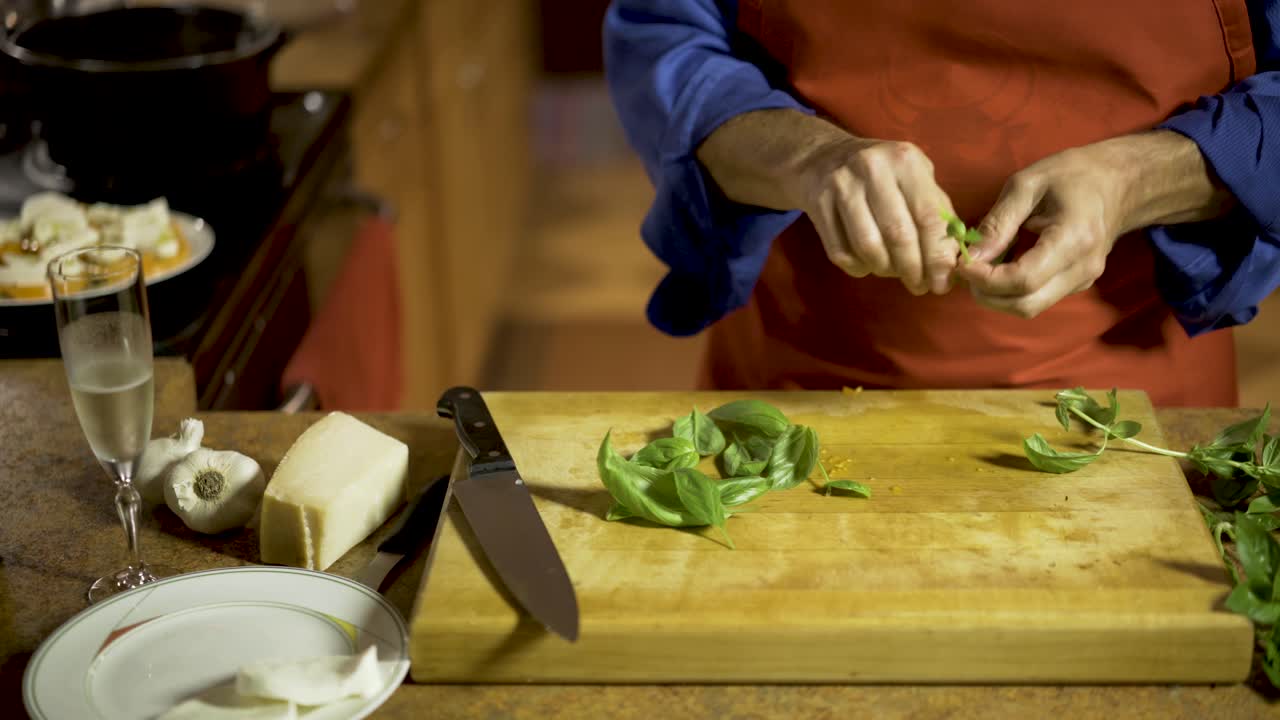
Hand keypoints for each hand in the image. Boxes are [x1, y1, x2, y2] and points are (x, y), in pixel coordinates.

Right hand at [789, 135, 958, 294]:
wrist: (824, 157)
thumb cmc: (882, 173)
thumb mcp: (914, 177)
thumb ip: (937, 212)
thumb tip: (952, 260)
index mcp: (905, 160)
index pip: (928, 216)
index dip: (937, 256)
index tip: (942, 283)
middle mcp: (873, 169)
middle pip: (898, 235)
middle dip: (913, 270)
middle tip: (920, 287)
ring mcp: (841, 186)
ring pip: (868, 247)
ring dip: (885, 270)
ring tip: (894, 273)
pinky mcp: (818, 205)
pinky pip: (840, 253)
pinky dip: (859, 268)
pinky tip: (868, 265)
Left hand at [957, 131, 1234, 318]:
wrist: (1120, 182)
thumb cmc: (1072, 174)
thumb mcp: (1027, 184)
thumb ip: (997, 222)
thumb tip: (970, 257)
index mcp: (1073, 239)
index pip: (1023, 279)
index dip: (985, 279)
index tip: (961, 263)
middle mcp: (1083, 268)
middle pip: (1025, 304)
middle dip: (986, 294)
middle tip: (966, 268)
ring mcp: (1084, 281)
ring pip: (1030, 307)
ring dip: (997, 295)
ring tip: (981, 266)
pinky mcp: (1078, 284)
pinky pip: (1038, 298)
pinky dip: (1011, 291)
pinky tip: (1001, 265)